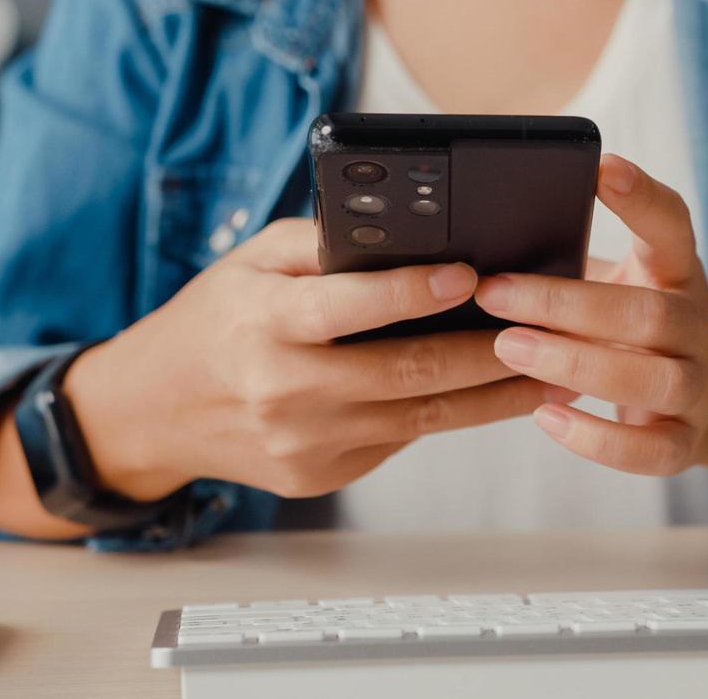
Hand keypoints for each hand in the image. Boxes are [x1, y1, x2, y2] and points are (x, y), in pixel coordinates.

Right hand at [64, 219, 554, 500]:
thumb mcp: (253, 260)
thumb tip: (412, 231)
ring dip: (496, 397)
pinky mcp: (321, 476)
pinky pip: (399, 439)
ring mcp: (306, 442)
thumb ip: (324, 243)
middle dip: (490, 352)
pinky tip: (495, 396)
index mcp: (265, 322)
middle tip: (550, 329)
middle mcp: (286, 388)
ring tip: (556, 372)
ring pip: (422, 417)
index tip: (473, 275)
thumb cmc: (215, 319)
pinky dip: (450, 415)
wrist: (152, 411)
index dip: (415, 292)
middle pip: (407, 372)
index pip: (349, 307)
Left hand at [474, 154, 707, 475]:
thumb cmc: (632, 328)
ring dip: (574, 363)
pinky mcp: (686, 441)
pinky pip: (650, 451)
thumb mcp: (618, 283)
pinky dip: (597, 440)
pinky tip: (545, 418)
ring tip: (507, 348)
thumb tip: (478, 240)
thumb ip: (571, 263)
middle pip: (649, 312)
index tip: (600, 165)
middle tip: (493, 292)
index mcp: (677, 274)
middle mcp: (698, 327)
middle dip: (566, 303)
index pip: (672, 226)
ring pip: (652, 378)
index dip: (641, 197)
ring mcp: (699, 386)